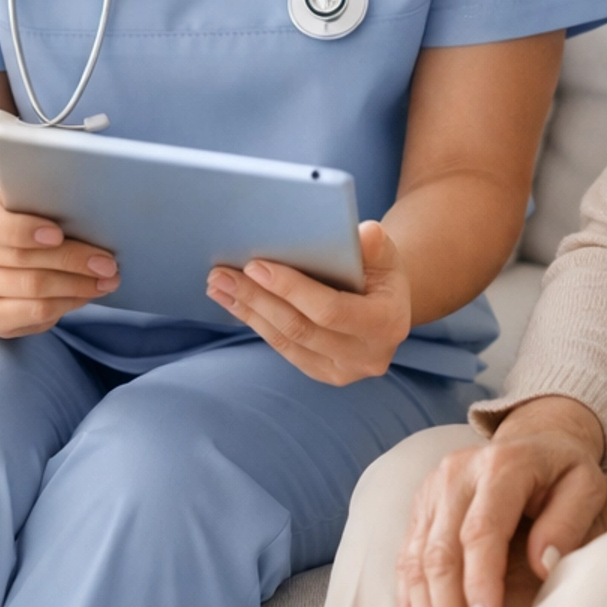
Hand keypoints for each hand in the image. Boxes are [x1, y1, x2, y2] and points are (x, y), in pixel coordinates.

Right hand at [0, 185, 118, 336]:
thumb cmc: (24, 220)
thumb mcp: (28, 202)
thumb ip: (47, 204)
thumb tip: (95, 216)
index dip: (23, 230)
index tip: (57, 234)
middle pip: (22, 259)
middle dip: (72, 261)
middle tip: (108, 263)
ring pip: (32, 289)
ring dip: (77, 286)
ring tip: (107, 281)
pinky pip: (33, 314)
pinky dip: (66, 305)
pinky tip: (86, 295)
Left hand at [206, 219, 411, 384]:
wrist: (387, 301)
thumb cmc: (380, 269)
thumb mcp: (384, 252)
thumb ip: (375, 244)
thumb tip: (364, 233)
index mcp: (387, 323)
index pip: (330, 310)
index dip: (291, 289)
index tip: (255, 266)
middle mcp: (367, 356)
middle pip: (300, 329)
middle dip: (257, 298)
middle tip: (221, 274)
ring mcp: (344, 371)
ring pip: (286, 341)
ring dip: (248, 312)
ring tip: (218, 286)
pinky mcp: (323, 373)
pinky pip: (284, 349)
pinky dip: (257, 323)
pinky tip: (236, 303)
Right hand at [396, 398, 606, 606]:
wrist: (535, 440)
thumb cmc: (566, 472)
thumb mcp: (586, 486)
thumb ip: (568, 521)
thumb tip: (543, 564)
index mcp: (501, 466)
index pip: (481, 532)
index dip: (480, 583)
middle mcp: (456, 475)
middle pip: (441, 553)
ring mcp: (431, 490)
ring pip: (416, 561)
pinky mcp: (420, 507)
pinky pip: (405, 559)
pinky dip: (409, 603)